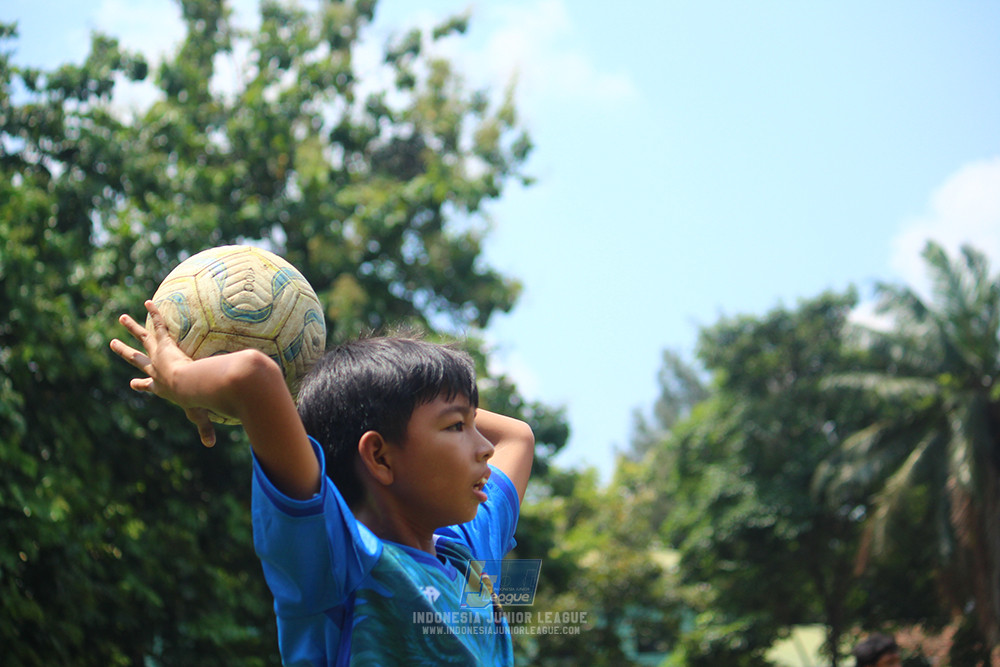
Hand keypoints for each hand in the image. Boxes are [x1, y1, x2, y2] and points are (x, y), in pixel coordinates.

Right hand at [110, 300, 216, 446]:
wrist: (190, 385)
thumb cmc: (195, 400)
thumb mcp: (199, 414)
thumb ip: (205, 428)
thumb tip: (211, 445)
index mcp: (161, 386)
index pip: (148, 385)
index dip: (142, 385)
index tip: (134, 383)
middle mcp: (155, 369)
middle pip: (136, 358)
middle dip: (125, 352)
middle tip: (112, 344)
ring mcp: (158, 355)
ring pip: (142, 338)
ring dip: (132, 327)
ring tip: (122, 317)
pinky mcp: (164, 343)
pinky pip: (159, 324)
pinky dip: (154, 313)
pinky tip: (150, 302)